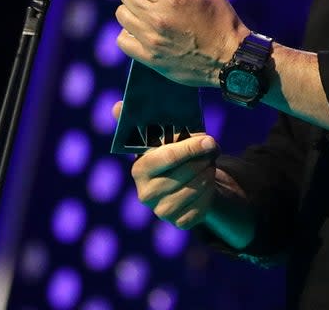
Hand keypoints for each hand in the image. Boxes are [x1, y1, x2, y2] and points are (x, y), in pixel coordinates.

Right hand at [113, 100, 220, 228]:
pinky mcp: (179, 223)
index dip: (190, 148)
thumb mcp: (159, 137)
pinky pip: (202, 206)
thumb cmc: (170, 154)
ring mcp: (162, 211)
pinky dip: (210, 192)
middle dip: (203, 160)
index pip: (168, 157)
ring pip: (196, 189)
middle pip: (186, 173)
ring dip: (209, 173)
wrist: (183, 183)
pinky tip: (208, 182)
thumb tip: (117, 106)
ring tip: (209, 164)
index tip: (209, 140)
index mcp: (139, 170)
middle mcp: (146, 194)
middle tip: (212, 150)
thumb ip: (139, 122)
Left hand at [115, 0, 248, 87]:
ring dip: (132, 12)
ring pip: (122, 15)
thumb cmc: (223, 22)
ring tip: (147, 15)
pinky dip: (129, 34)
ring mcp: (152, 40)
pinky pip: (123, 40)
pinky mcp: (150, 58)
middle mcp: (158, 19)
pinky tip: (143, 32)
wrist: (231, 60)